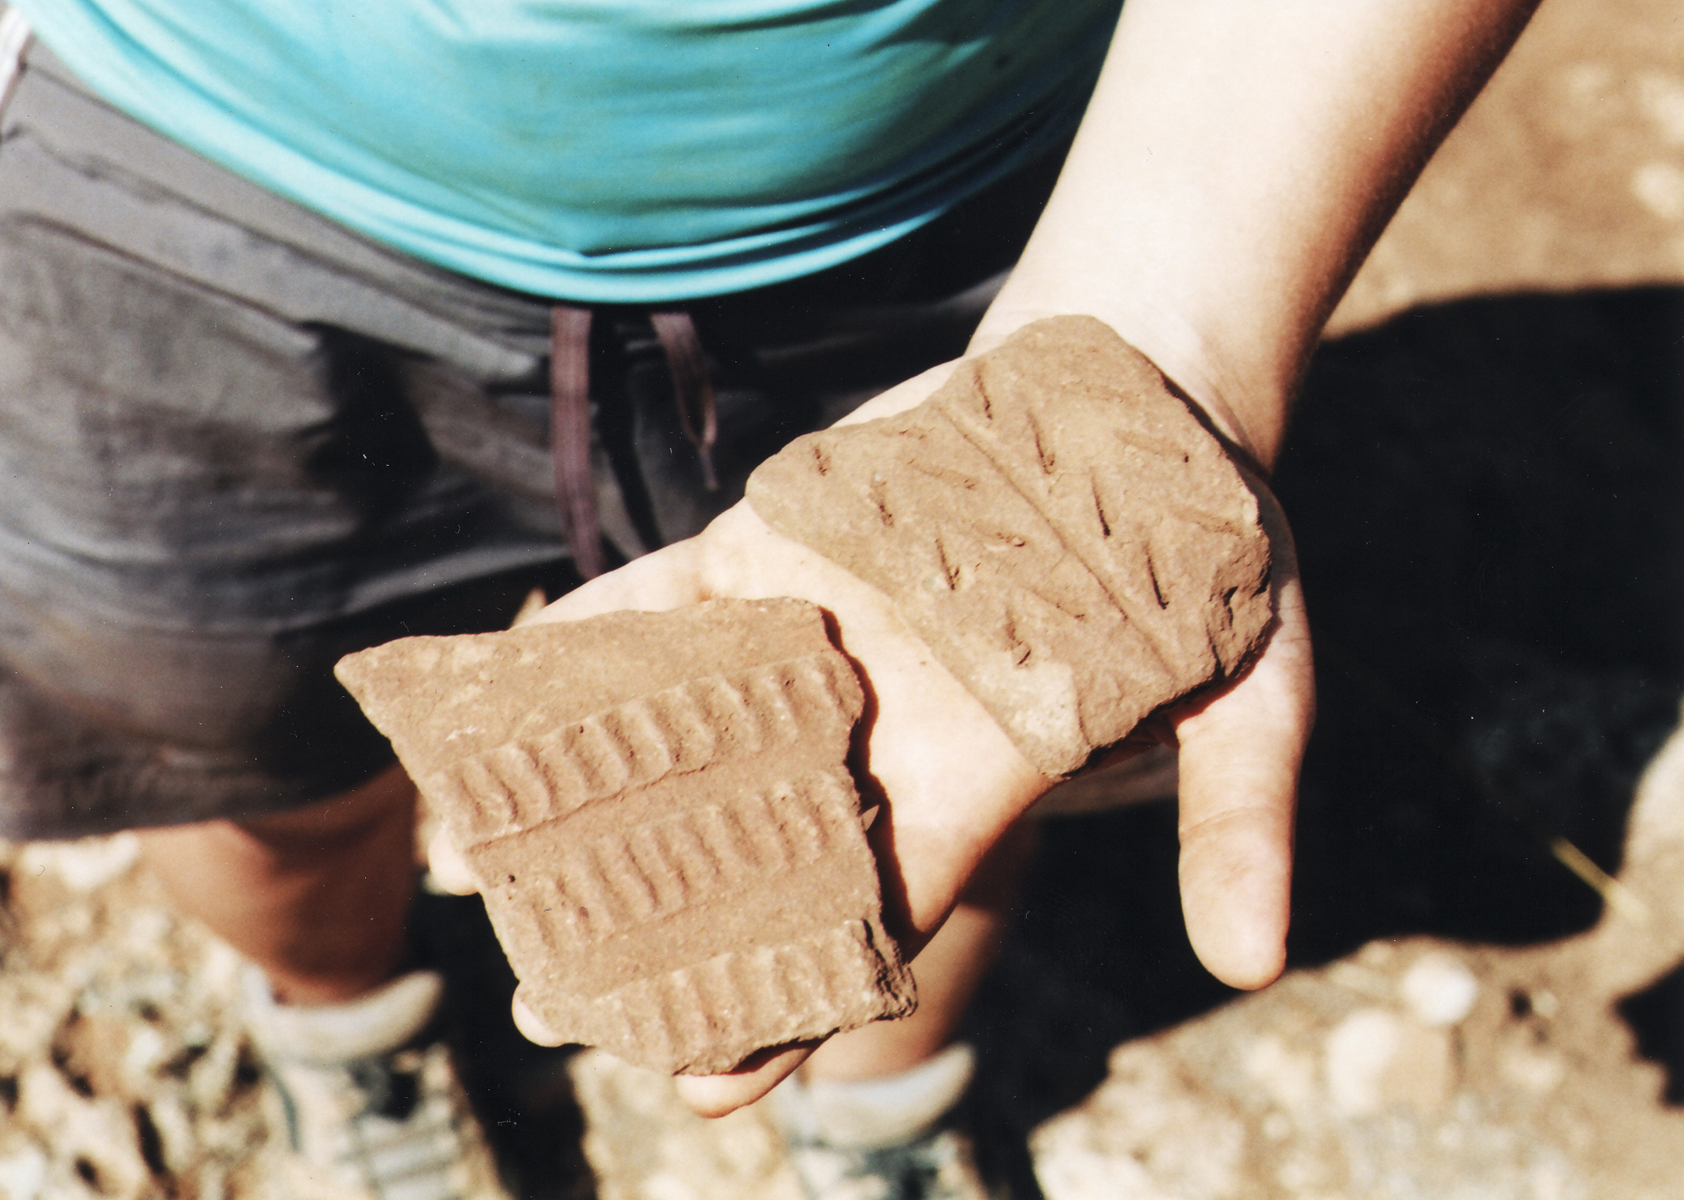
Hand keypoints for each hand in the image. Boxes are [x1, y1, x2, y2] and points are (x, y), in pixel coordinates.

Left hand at [429, 360, 1313, 1116]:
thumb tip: (1252, 969)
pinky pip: (666, 603)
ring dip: (590, 800)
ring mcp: (815, 639)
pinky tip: (506, 689)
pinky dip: (589, 643)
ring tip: (484, 873)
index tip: (704, 1088)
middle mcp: (880, 727)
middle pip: (751, 850)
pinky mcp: (774, 551)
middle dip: (658, 930)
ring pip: (685, 736)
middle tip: (553, 1008)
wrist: (1134, 394)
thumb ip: (1236, 816)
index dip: (795, 1007)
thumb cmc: (1207, 546)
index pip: (875, 922)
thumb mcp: (1255, 685)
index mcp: (979, 781)